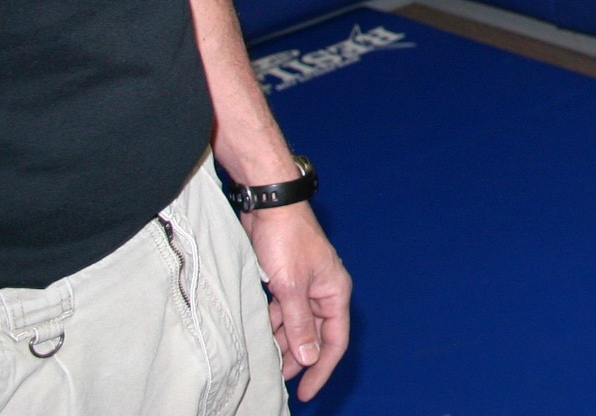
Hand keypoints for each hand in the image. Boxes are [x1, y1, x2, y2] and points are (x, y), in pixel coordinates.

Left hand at [242, 203, 350, 400]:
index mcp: (335, 292)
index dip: (322, 369)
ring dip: (284, 341)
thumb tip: (309, 357)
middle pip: (316, 335)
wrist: (269, 205)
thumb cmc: (286, 240)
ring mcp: (305, 286)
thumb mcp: (290, 288)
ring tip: (265, 357)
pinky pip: (284, 312)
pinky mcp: (287, 280)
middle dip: (300, 357)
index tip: (306, 392)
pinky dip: (274, 324)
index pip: (335, 341)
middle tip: (279, 377)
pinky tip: (260, 334)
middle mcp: (324, 291)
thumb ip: (300, 324)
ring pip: (298, 324)